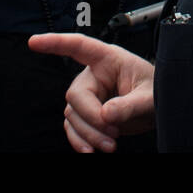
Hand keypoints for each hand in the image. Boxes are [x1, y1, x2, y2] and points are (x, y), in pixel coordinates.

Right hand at [27, 34, 154, 151]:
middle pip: (76, 94)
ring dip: (88, 134)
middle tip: (113, 134)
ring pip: (72, 115)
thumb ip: (130, 105)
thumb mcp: (150, 96)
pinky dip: (80, 140)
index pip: (80, 46)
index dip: (56, 42)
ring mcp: (88, 95)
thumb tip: (105, 115)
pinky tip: (91, 150)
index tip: (34, 41)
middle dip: (91, 118)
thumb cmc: (156, 91)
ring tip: (110, 145)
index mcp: (109, 59)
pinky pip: (73, 127)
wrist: (157, 108)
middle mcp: (94, 75)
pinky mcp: (86, 114)